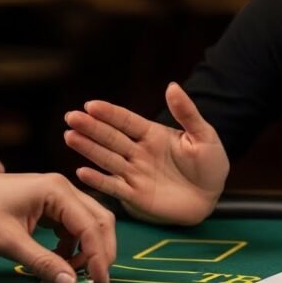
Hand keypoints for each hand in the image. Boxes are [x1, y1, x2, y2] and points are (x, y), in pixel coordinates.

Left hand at [0, 170, 116, 282]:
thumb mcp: (9, 242)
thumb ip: (43, 263)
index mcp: (57, 190)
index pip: (92, 226)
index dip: (98, 257)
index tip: (98, 282)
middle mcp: (63, 187)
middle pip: (99, 220)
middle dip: (100, 251)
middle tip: (95, 280)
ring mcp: (57, 194)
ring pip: (89, 222)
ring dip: (87, 248)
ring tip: (71, 271)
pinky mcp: (49, 203)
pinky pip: (73, 224)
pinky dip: (73, 244)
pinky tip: (59, 258)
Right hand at [64, 83, 228, 225]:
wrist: (212, 196)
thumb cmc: (210, 164)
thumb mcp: (205, 135)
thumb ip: (187, 113)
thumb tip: (172, 85)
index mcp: (153, 135)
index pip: (127, 121)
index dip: (109, 113)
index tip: (91, 105)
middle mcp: (139, 152)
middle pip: (111, 138)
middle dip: (91, 127)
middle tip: (71, 117)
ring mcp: (135, 173)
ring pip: (107, 159)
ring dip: (89, 149)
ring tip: (70, 136)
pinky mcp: (135, 195)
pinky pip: (114, 187)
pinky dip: (99, 181)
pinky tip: (82, 172)